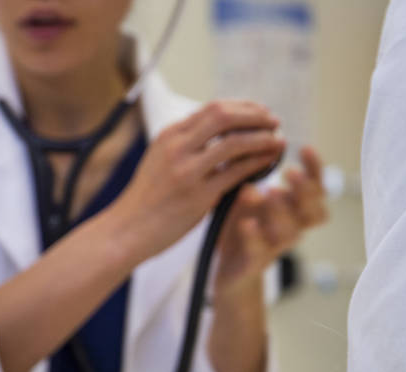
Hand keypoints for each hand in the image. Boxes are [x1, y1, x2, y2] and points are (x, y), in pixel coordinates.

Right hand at [111, 100, 286, 260]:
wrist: (127, 230)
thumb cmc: (148, 200)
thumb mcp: (161, 161)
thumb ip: (187, 146)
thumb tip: (222, 135)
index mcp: (170, 135)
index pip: (213, 109)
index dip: (242, 107)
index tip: (260, 112)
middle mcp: (177, 147)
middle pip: (223, 115)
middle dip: (255, 115)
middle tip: (275, 121)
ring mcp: (187, 171)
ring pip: (233, 142)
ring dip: (261, 138)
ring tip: (278, 141)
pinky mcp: (197, 196)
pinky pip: (235, 173)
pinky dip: (257, 164)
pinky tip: (269, 163)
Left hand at [213, 146, 327, 300]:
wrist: (229, 267)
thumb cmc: (242, 222)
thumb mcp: (247, 191)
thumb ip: (253, 171)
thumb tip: (256, 142)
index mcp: (294, 206)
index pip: (316, 187)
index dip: (315, 169)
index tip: (305, 147)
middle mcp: (291, 226)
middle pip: (313, 210)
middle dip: (305, 191)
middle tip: (289, 171)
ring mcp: (275, 245)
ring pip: (291, 232)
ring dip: (281, 211)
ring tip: (268, 192)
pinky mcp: (254, 261)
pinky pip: (260, 251)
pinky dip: (255, 236)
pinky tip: (246, 223)